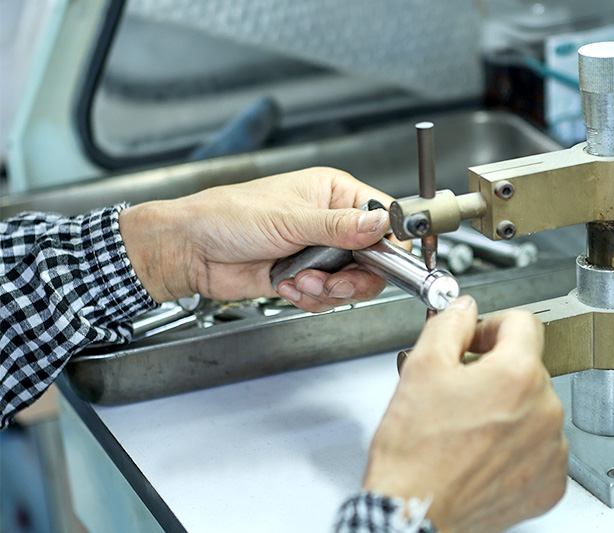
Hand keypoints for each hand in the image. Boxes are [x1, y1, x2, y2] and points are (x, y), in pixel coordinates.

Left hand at [119, 167, 399, 310]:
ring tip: (300, 280)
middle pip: (372, 259)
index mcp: (333, 194)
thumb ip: (339, 226)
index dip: (385, 243)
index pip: (381, 217)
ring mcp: (319, 252)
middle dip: (353, 277)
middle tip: (335, 282)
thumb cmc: (229, 216)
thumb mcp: (290, 218)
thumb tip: (379, 224)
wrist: (192, 251)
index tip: (377, 261)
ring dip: (327, 289)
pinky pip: (327, 297)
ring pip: (352, 283)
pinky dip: (309, 298)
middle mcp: (331, 223)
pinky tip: (286, 284)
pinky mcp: (305, 277)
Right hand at [362, 296, 566, 532]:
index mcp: (517, 374)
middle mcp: (545, 409)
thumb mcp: (422, 367)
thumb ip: (450, 324)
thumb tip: (464, 309)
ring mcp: (552, 449)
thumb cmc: (415, 451)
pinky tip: (483, 452)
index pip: (524, 322)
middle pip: (527, 367)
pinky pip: (540, 447)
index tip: (475, 342)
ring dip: (507, 409)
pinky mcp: (549, 482)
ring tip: (468, 427)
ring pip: (534, 408)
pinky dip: (516, 446)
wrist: (415, 511)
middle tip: (459, 390)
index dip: (492, 326)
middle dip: (494, 370)